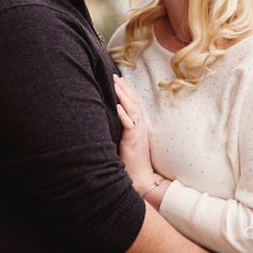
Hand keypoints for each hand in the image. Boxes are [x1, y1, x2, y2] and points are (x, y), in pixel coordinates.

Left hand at [114, 75, 154, 191]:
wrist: (141, 176)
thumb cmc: (132, 159)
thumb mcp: (128, 139)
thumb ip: (124, 127)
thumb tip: (112, 116)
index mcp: (139, 125)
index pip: (134, 103)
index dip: (127, 90)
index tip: (119, 79)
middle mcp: (139, 126)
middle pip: (133, 103)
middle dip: (124, 88)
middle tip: (116, 76)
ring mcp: (137, 133)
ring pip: (132, 110)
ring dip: (123, 97)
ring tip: (116, 85)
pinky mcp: (132, 141)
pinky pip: (129, 125)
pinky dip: (123, 115)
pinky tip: (117, 107)